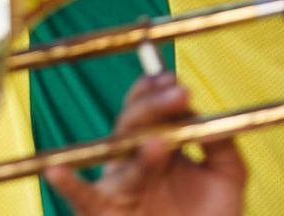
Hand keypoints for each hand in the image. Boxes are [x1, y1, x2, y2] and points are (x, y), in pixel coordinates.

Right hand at [43, 74, 246, 215]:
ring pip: (118, 156)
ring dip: (137, 148)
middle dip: (154, 107)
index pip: (150, 108)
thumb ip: (221, 143)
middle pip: (132, 123)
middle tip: (179, 95)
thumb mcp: (226, 177)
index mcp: (159, 145)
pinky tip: (57, 171)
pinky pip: (81, 197)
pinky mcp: (104, 211)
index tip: (174, 80)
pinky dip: (68, 184)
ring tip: (158, 143)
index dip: (157, 89)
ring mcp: (119, 185)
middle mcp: (134, 159)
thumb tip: (201, 114)